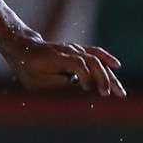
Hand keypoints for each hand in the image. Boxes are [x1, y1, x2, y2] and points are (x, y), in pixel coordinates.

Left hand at [6, 39, 125, 97]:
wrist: (24, 47)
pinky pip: (95, 53)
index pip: (78, 63)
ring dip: (109, 75)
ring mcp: (75, 49)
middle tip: (109, 94)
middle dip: (103, 78)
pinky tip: (117, 66)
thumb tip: (74, 81)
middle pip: (92, 62)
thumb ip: (54, 79)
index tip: (87, 88)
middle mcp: (69, 51)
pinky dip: (106, 59)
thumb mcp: (34, 79)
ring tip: (119, 90)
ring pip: (97, 59)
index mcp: (57, 58)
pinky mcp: (78, 50)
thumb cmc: (27, 67)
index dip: (85, 75)